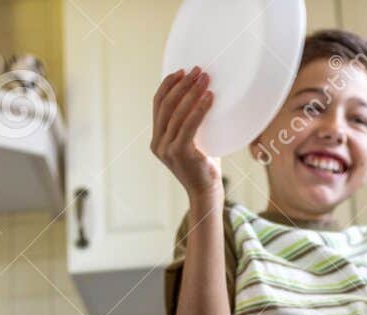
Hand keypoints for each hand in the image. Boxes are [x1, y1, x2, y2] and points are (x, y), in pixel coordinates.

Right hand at [152, 67, 221, 198]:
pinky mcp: (179, 153)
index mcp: (157, 139)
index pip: (158, 105)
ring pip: (177, 113)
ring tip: (206, 79)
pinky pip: (189, 125)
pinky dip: (200, 108)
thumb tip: (204, 97)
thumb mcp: (193, 141)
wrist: (205, 192)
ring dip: (192, 92)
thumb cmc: (203, 165)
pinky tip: (209, 97)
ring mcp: (167, 149)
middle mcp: (158, 143)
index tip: (182, 71)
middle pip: (166, 105)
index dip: (168, 85)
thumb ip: (190, 124)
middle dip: (182, 84)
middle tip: (198, 70)